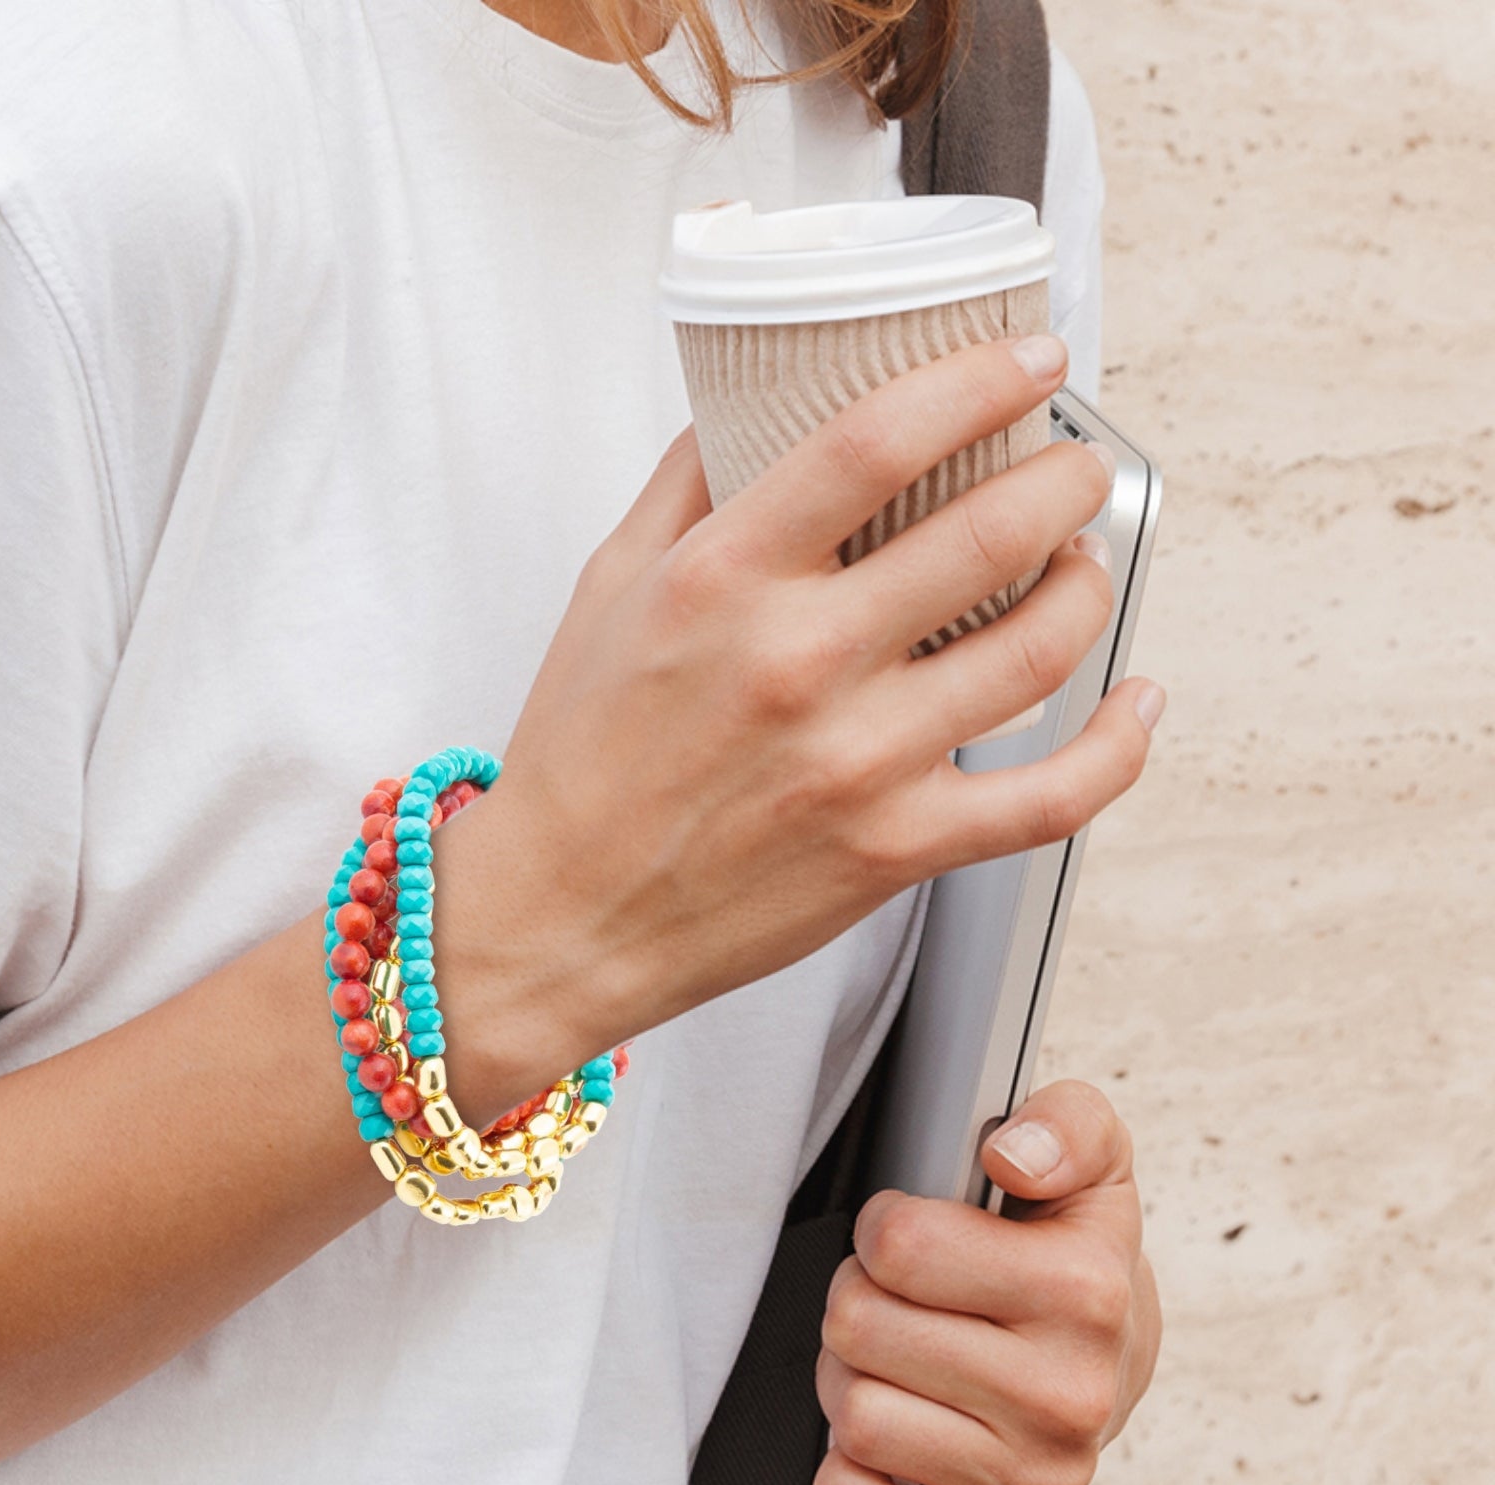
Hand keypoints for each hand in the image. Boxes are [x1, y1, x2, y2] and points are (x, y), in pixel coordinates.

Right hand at [429, 332, 1164, 1104]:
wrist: (558, 917)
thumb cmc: (579, 758)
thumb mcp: (607, 588)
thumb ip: (689, 484)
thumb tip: (759, 398)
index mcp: (723, 580)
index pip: (878, 438)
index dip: (980, 378)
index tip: (1030, 359)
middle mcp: (799, 664)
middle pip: (989, 532)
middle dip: (1066, 479)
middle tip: (1073, 467)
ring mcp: (857, 762)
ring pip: (1039, 650)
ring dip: (1089, 585)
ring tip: (1081, 562)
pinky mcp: (893, 850)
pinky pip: (1051, 797)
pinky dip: (1116, 745)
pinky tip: (1133, 703)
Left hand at [811, 1079, 1162, 1484]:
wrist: (1114, 1364)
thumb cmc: (1073, 1251)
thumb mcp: (1088, 1155)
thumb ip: (1059, 1122)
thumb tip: (1008, 1155)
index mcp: (1088, 1293)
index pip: (896, 1242)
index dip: (886, 1227)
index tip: (920, 1238)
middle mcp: (1070, 1400)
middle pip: (857, 1328)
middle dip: (861, 1302)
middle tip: (908, 1305)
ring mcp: (1042, 1484)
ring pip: (853, 1419)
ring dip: (853, 1383)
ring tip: (907, 1366)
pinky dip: (855, 1483)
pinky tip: (901, 1441)